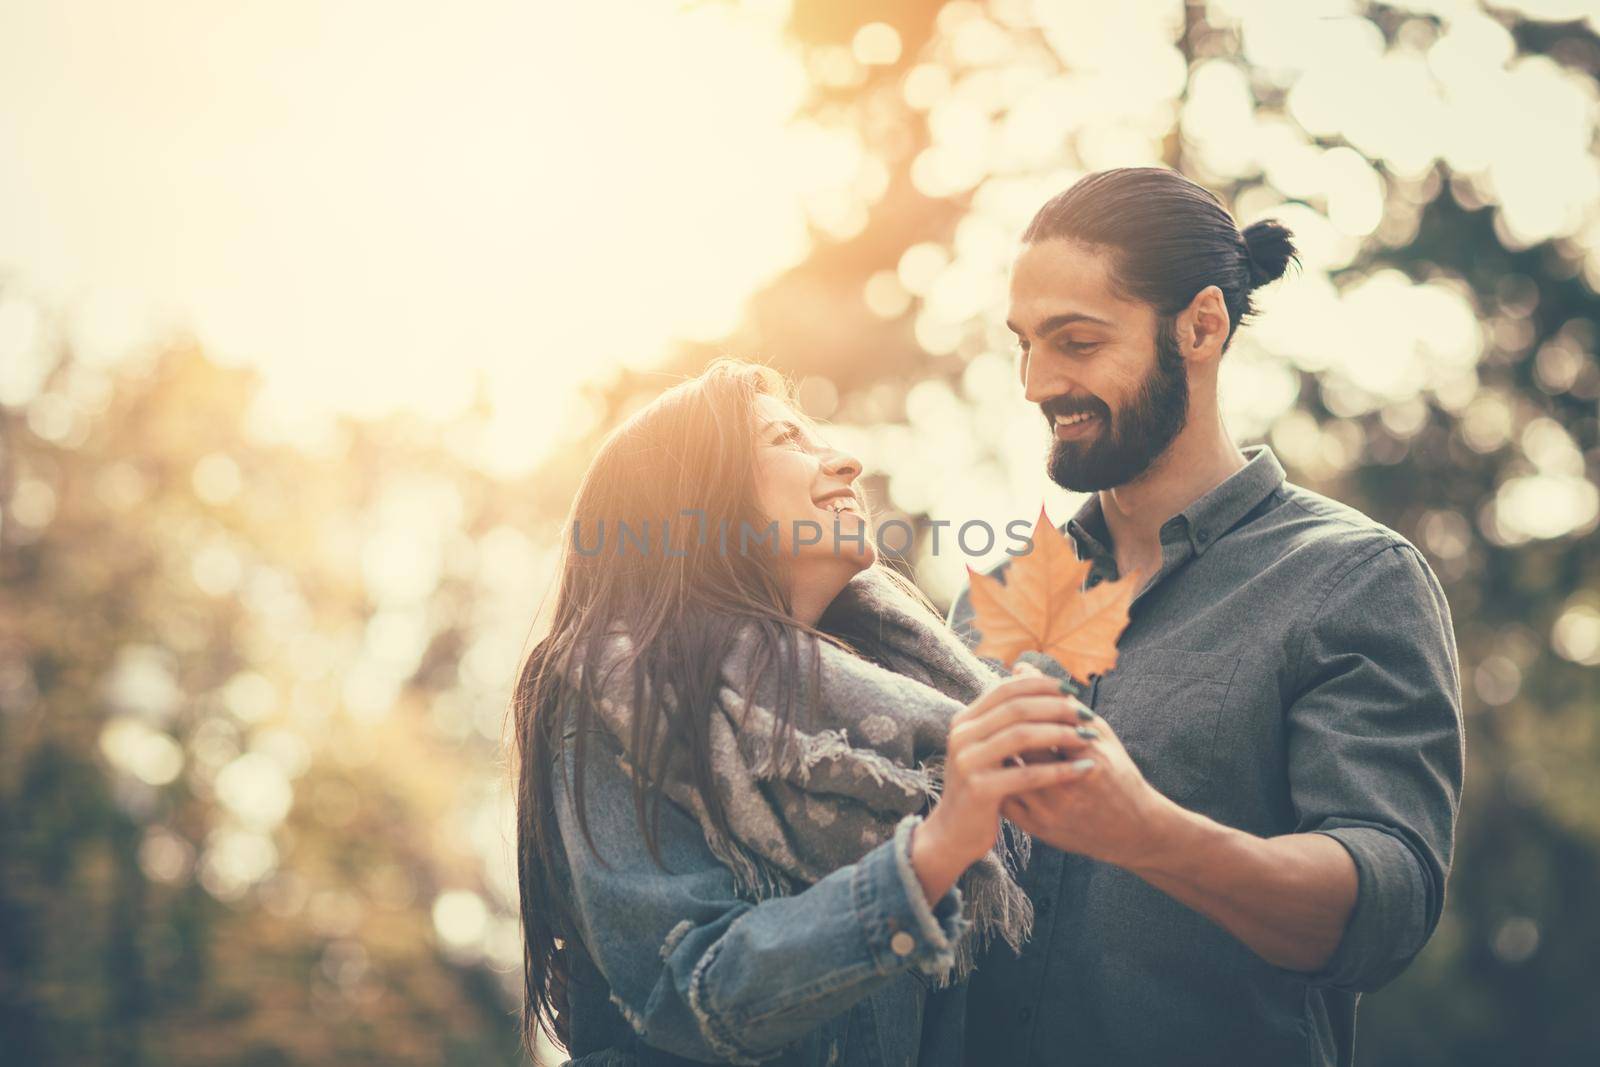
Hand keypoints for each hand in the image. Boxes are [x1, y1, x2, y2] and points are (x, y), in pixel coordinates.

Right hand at [911, 667, 1097, 902]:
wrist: (953, 833)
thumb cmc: (981, 788)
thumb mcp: (989, 747)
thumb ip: (1006, 717)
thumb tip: (1028, 670)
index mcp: (964, 720)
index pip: (1006, 688)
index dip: (1041, 685)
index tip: (1072, 690)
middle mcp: (961, 735)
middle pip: (1016, 708)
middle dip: (1056, 708)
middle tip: (1086, 714)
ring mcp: (967, 761)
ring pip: (1022, 735)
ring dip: (1061, 734)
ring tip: (1089, 737)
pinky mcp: (979, 789)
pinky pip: (1027, 774)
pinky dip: (1059, 770)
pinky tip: (1084, 769)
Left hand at [999, 701, 1177, 870]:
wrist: (1133, 831)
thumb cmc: (1117, 773)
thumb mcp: (1098, 733)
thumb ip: (1060, 701)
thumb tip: (1021, 667)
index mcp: (1088, 758)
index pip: (1041, 723)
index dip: (1021, 708)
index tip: (1011, 699)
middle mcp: (1067, 787)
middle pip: (1020, 747)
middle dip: (1006, 729)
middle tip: (997, 717)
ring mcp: (1050, 811)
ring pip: (1006, 773)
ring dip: (997, 753)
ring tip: (994, 739)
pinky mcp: (1037, 829)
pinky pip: (1003, 799)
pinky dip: (998, 780)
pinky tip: (999, 767)